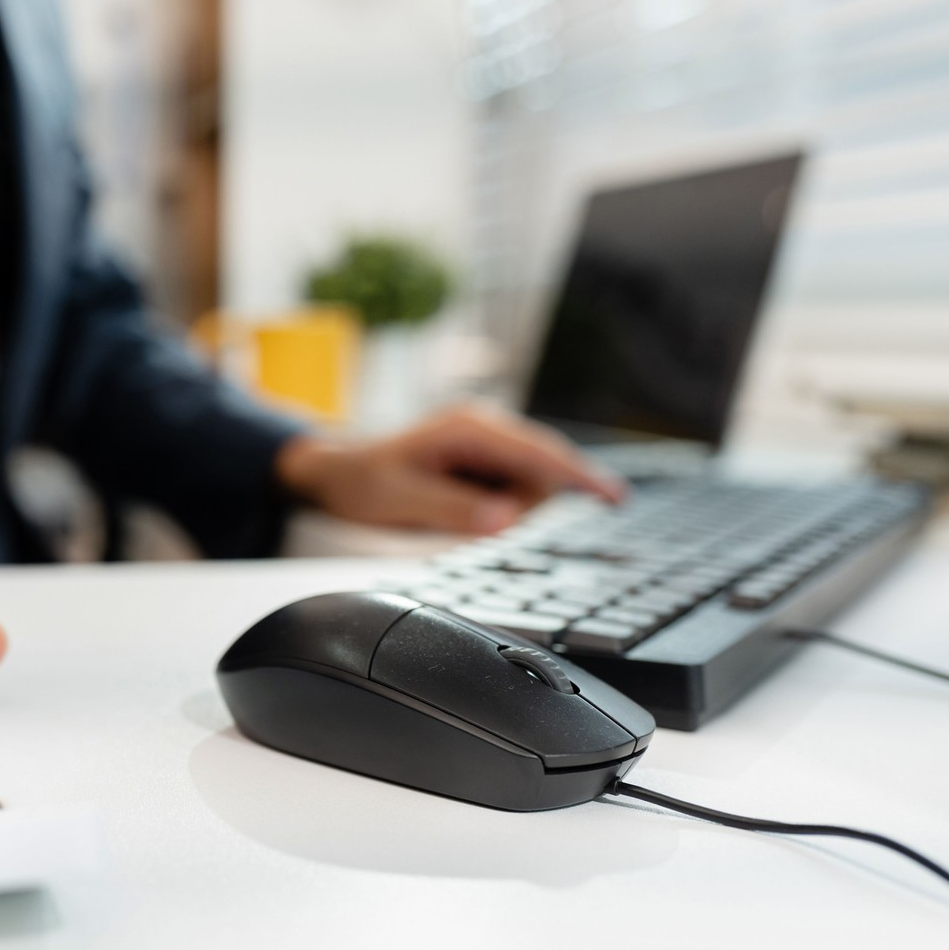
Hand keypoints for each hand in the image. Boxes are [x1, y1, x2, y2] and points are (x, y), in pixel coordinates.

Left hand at [276, 403, 625, 534]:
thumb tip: (505, 519)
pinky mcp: (483, 457)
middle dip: (523, 506)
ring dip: (508, 509)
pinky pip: (512, 485)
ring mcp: (485, 440)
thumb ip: (454, 509)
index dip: (578, 476)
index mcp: (468, 427)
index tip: (612, 496)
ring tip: (453, 514)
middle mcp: (484, 425)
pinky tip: (467, 510)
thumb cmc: (363, 480)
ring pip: (529, 483)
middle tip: (475, 524)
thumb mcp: (401, 500)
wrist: (335, 471)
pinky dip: (501, 505)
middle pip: (541, 470)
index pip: (538, 453)